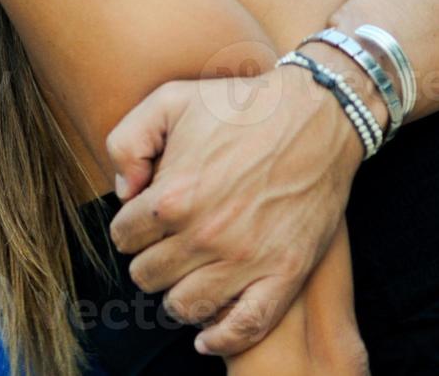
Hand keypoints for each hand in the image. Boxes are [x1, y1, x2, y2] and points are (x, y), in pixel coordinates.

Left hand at [104, 66, 364, 355]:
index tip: (144, 218)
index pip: (124, 236)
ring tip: (183, 278)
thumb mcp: (167, 99)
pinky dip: (221, 339)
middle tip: (165, 244)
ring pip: (185, 306)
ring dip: (176, 295)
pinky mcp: (284, 273)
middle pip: (148, 275)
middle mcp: (205, 234)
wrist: (316, 116)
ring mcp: (246, 259)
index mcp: (173, 195)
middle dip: (149, 259)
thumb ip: (126, 140)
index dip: (130, 226)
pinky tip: (206, 337)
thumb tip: (123, 190)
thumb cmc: (240, 106)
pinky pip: (245, 327)